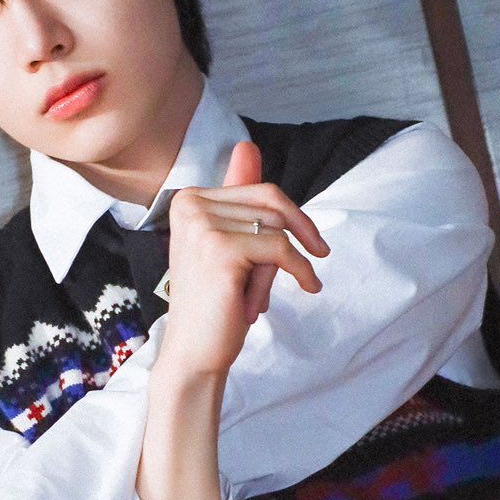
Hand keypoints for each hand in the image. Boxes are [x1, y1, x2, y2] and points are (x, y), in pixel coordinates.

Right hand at [157, 139, 328, 382]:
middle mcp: (189, 205)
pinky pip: (281, 249)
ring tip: (260, 295)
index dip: (291, 220)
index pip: (260, 191)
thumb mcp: (231, 244)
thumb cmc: (214, 304)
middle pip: (272, 204)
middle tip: (302, 272)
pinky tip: (308, 286)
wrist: (194, 354)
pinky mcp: (220, 250)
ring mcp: (202, 226)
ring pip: (277, 228)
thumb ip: (240, 198)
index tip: (310, 246)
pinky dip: (300, 270)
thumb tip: (246, 145)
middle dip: (290, 239)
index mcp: (188, 200)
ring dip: (283, 265)